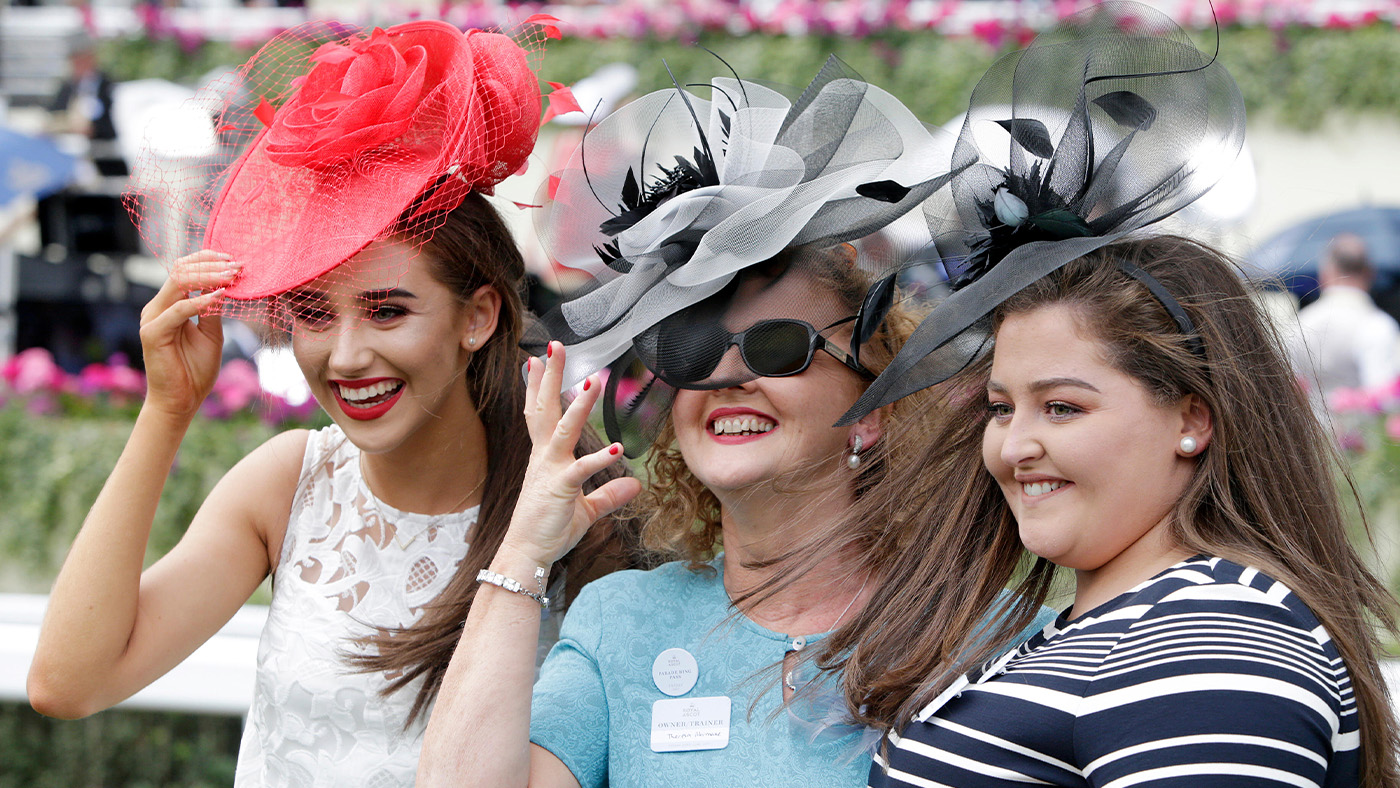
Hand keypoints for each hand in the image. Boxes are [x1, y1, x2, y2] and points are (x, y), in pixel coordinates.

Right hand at [138, 250, 238, 419]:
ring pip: (179, 283)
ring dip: (209, 277)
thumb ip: (213, 308)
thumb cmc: (195, 369)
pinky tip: (221, 296)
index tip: (235, 261)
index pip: (184, 269)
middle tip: (238, 266)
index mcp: (169, 304)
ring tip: (233, 277)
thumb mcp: (212, 333)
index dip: (208, 260)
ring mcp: (152, 318)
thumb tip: (225, 284)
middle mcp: (157, 307)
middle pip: (181, 269)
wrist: (181, 401)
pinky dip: (201, 301)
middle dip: (212, 265)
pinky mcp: (152, 333)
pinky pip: (179, 310)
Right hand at [501, 342, 640, 568]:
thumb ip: (610, 494)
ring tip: (590, 380)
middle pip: (546, 408)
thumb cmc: (549, 529)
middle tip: (554, 346)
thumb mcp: (586, 510)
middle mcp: (544, 457)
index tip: (535, 361)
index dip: (538, 386)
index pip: (540, 413)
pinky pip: (580, 470)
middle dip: (550, 377)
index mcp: (545, 457)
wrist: (527, 554)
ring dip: (578, 404)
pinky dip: (598, 459)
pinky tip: (616, 448)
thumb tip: (634, 483)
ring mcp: (550, 470)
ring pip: (563, 429)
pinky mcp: (560, 489)